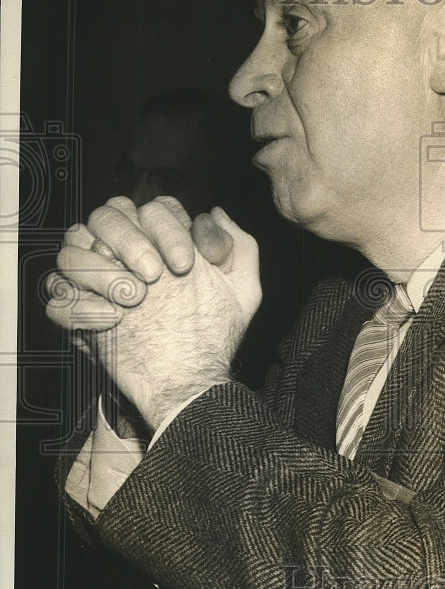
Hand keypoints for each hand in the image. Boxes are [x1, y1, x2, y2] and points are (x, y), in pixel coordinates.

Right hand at [47, 202, 260, 429]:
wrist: (191, 380)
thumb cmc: (217, 333)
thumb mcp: (243, 290)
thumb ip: (238, 245)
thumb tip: (214, 213)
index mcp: (161, 241)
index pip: (151, 208)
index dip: (166, 229)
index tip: (184, 264)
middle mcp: (125, 254)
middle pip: (105, 216)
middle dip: (128, 239)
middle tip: (154, 275)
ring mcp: (96, 283)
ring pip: (71, 250)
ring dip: (100, 270)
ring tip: (134, 298)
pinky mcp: (78, 315)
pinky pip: (57, 299)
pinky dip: (79, 306)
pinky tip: (112, 320)